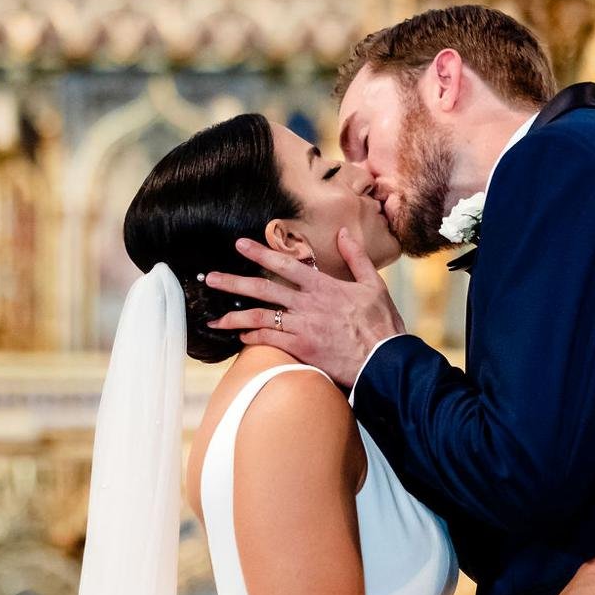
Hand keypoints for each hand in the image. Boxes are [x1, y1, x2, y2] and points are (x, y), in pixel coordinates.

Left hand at [205, 226, 399, 385]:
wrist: (384, 362)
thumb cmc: (381, 326)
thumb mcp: (373, 284)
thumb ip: (355, 257)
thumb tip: (342, 233)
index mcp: (323, 285)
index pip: (285, 263)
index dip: (260, 252)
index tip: (239, 244)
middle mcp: (308, 304)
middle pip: (263, 288)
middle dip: (233, 282)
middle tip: (210, 278)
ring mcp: (303, 327)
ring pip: (260, 317)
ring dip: (234, 317)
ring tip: (213, 317)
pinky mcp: (303, 349)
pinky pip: (270, 341)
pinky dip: (252, 339)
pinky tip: (239, 338)